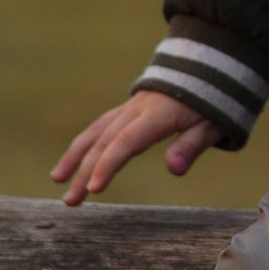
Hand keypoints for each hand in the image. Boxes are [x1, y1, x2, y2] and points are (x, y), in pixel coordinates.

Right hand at [51, 90, 218, 202]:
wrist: (204, 68)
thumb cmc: (212, 103)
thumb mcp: (212, 124)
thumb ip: (192, 145)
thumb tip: (174, 170)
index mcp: (157, 115)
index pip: (126, 142)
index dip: (108, 165)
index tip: (93, 188)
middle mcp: (136, 110)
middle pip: (104, 141)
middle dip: (83, 171)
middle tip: (70, 201)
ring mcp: (127, 109)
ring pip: (95, 132)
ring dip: (74, 156)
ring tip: (57, 179)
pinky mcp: (125, 111)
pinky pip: (99, 127)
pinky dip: (83, 144)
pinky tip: (72, 161)